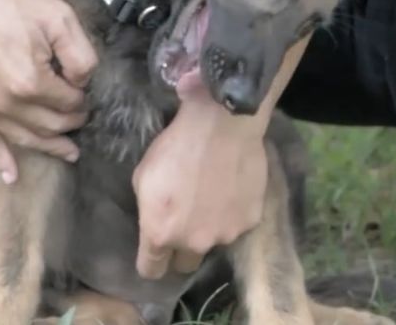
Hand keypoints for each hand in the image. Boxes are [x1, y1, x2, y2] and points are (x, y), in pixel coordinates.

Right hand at [0, 0, 97, 182]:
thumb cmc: (16, 2)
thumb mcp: (62, 21)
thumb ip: (81, 58)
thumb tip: (80, 85)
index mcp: (30, 83)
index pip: (69, 105)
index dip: (83, 101)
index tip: (86, 94)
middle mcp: (3, 101)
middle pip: (48, 126)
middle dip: (70, 124)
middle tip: (82, 118)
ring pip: (23, 138)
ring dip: (48, 146)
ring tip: (68, 152)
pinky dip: (1, 159)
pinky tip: (11, 177)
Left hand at [132, 81, 267, 278]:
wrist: (222, 125)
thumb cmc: (176, 146)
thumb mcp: (144, 177)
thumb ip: (150, 211)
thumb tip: (158, 222)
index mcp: (161, 233)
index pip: (151, 270)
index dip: (152, 262)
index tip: (155, 252)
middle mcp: (193, 242)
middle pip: (185, 264)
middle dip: (182, 249)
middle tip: (186, 221)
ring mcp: (226, 235)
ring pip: (214, 241)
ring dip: (211, 227)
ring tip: (213, 194)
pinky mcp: (251, 221)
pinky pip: (238, 224)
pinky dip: (233, 212)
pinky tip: (232, 186)